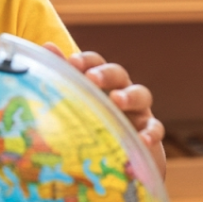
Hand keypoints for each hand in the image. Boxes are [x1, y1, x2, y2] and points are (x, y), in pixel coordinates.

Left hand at [43, 43, 165, 174]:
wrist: (117, 155)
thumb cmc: (91, 120)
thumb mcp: (76, 99)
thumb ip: (62, 73)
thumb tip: (47, 46)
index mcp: (100, 80)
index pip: (95, 62)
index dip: (85, 60)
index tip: (71, 62)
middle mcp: (121, 89)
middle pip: (118, 73)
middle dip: (105, 73)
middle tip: (92, 78)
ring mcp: (138, 109)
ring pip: (141, 95)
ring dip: (129, 96)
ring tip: (117, 100)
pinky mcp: (148, 131)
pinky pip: (155, 128)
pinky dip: (151, 133)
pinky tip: (142, 140)